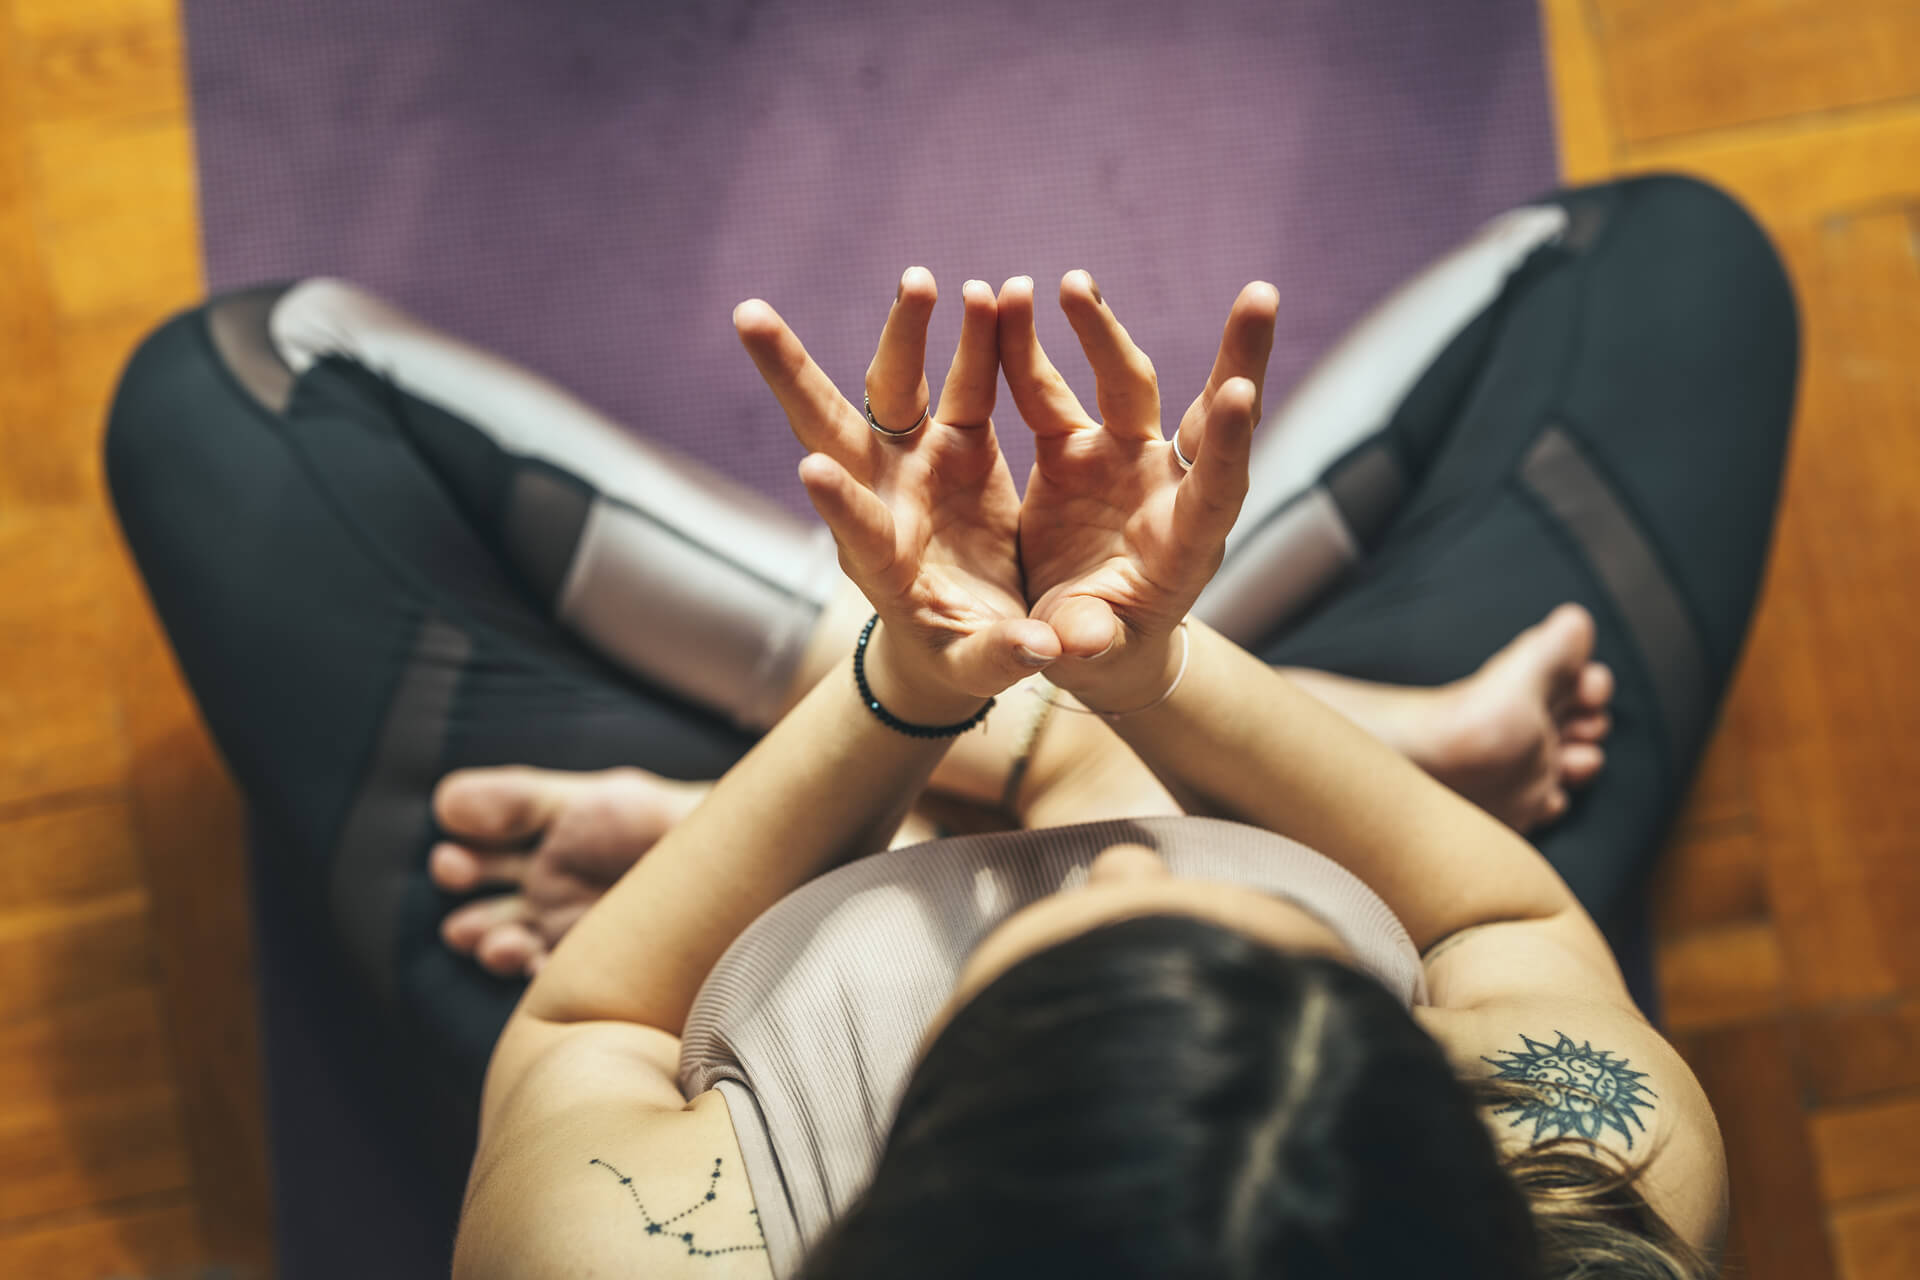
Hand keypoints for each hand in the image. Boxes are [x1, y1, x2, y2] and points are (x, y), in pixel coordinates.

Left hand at [735, 268, 1061, 710]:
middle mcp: (883, 495)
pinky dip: (976, 339)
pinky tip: (992, 292)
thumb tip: (1038, 649)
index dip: (835, 503)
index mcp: (882, 560)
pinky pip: (965, 381)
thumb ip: (1000, 655)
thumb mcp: (978, 664)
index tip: (809, 468)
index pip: (855, 528)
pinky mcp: (957, 441)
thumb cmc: (964, 653)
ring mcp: (915, 461)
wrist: (973, 621)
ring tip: (919, 280)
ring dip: (904, 333)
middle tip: (752, 317)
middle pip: (831, 425)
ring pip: (896, 387)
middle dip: (792, 371)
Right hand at [999, 271, 1277, 701]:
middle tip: (1260, 296)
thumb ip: (1088, 640)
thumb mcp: (1094, 653)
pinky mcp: (1077, 449)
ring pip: (1127, 383)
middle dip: (1236, 353)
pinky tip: (1010, 302)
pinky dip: (1033, 348)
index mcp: (1183, 543)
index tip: (1242, 391)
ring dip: (1101, 331)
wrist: (1083, 632)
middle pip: (1206, 411)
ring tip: (1073, 283)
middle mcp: (1166, 486)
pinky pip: (1053, 391)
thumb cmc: (1103, 649)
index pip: (1219, 485)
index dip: (1228, 441)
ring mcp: (1124, 459)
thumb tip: (1081, 644)